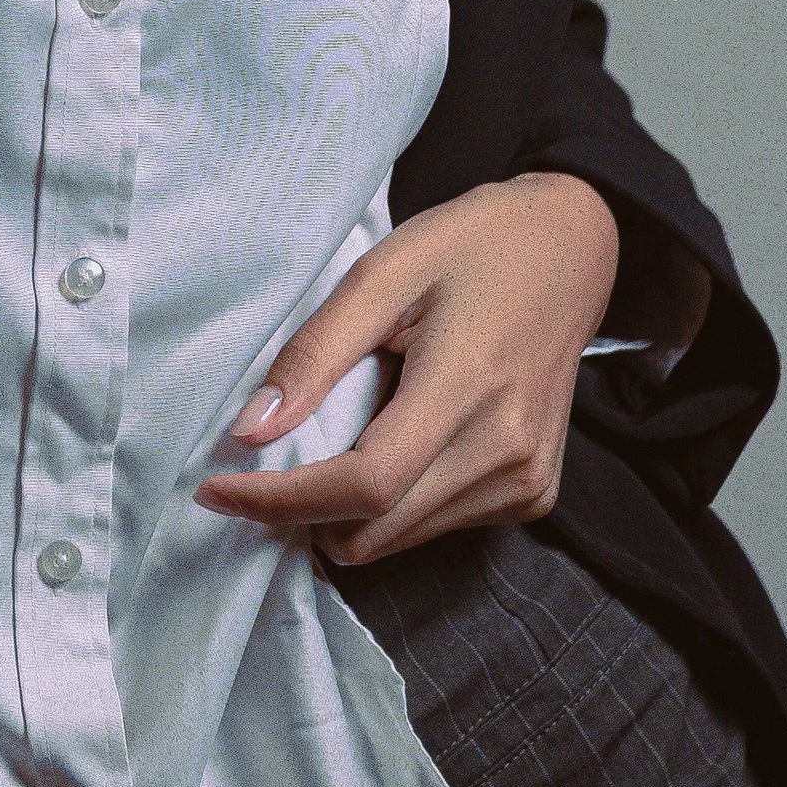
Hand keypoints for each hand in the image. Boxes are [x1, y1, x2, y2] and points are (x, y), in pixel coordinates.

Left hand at [193, 173, 622, 564]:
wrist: (570, 249)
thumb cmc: (472, 246)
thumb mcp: (382, 271)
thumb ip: (315, 353)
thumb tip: (250, 431)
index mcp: (468, 387)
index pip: (362, 486)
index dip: (281, 500)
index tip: (216, 491)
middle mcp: (505, 453)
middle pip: (376, 530)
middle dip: (300, 515)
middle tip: (256, 474)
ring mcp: (526, 481)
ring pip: (400, 541)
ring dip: (345, 512)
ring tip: (332, 442)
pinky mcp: (535, 494)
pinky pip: (436, 527)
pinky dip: (391, 505)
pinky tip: (389, 443)